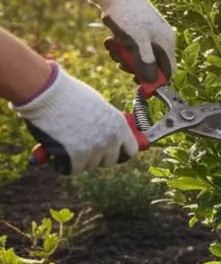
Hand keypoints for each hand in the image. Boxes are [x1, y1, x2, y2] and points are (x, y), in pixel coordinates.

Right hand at [12, 64, 139, 174]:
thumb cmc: (68, 96)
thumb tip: (107, 138)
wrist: (48, 93)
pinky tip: (55, 157)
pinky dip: (63, 165)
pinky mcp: (77, 155)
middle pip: (109, 161)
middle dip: (96, 158)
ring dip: (78, 160)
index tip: (106, 152)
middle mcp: (112, 138)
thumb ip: (105, 124)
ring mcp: (96, 148)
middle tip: (81, 149)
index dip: (117, 153)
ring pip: (89, 166)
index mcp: (120, 124)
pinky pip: (73, 169)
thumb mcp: (97, 107)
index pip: (130, 150)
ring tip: (65, 145)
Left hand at [88, 0, 175, 82]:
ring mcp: (149, 35)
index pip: (168, 70)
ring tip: (113, 46)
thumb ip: (146, 62)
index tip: (138, 82)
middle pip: (151, 65)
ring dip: (123, 56)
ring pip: (138, 56)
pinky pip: (131, 46)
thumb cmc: (128, 15)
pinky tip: (111, 40)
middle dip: (134, 66)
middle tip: (120, 62)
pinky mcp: (137, 31)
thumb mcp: (136, 42)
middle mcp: (160, 40)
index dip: (155, 80)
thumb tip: (153, 82)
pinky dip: (120, 46)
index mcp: (166, 43)